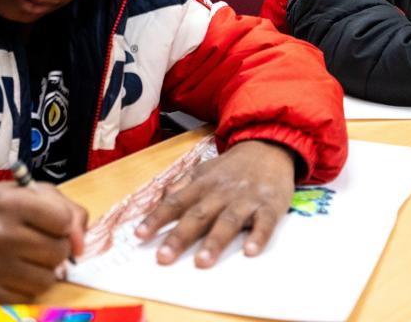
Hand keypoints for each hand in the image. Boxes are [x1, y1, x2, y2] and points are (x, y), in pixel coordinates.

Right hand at [0, 181, 86, 301]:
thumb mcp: (29, 192)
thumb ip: (66, 210)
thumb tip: (80, 246)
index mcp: (10, 204)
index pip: (62, 221)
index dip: (62, 224)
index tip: (51, 223)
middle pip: (57, 252)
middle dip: (55, 247)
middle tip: (38, 241)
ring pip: (46, 280)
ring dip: (43, 270)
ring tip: (27, 258)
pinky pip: (27, 298)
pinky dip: (26, 287)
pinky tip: (12, 272)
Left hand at [135, 139, 295, 267]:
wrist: (269, 148)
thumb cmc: (232, 167)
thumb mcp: (203, 171)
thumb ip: (182, 186)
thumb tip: (160, 201)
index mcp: (202, 185)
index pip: (175, 203)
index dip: (156, 219)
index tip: (140, 236)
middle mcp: (221, 192)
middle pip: (198, 215)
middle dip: (180, 237)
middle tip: (163, 257)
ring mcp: (246, 199)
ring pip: (228, 221)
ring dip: (215, 241)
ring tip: (202, 262)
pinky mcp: (270, 206)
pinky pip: (264, 222)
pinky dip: (259, 236)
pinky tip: (250, 251)